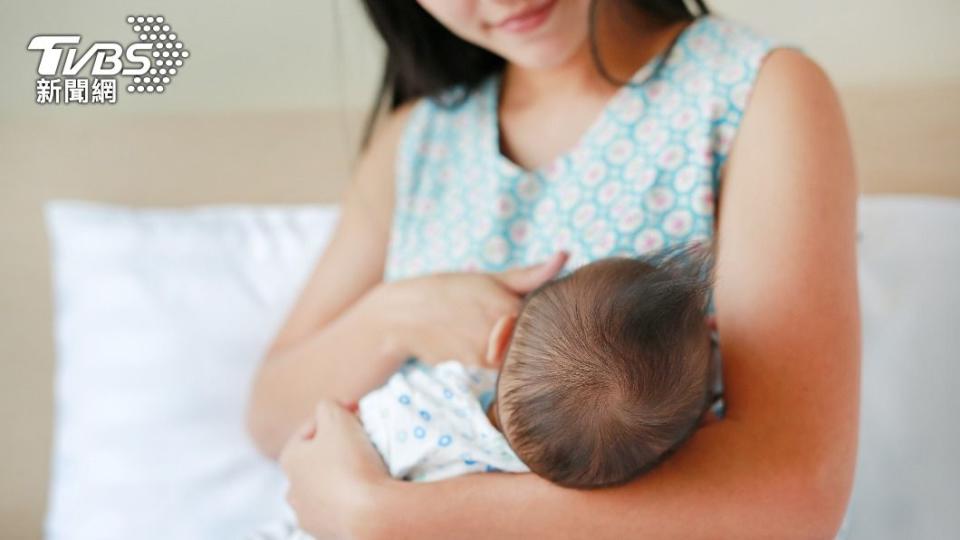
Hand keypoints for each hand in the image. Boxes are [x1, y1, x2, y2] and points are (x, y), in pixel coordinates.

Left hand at [279, 400, 389, 538]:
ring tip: (367, 468)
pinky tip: (366, 493)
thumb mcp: (336, 415)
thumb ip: (328, 404)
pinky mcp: (327, 535)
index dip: (336, 415)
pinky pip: (338, 509)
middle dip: (337, 448)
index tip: (359, 412)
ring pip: (326, 487)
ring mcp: (308, 516)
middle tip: (362, 440)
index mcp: (289, 460)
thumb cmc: (349, 460)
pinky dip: (350, 499)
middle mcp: (292, 491)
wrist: (369, 515)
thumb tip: (331, 409)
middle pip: (317, 460)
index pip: (311, 428)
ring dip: (342, 476)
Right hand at [377, 251, 568, 367]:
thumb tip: (566, 255)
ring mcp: (487, 352)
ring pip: (515, 354)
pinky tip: (475, 340)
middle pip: (533, 339)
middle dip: (527, 332)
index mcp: (510, 305)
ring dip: (508, 344)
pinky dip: (493, 354)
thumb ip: (533, 274)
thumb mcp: (491, 278)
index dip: (547, 315)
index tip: (543, 310)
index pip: (548, 317)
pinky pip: (497, 364)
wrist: (403, 315)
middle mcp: (501, 331)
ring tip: (485, 326)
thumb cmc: (452, 290)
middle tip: (500, 319)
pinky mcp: (475, 366)